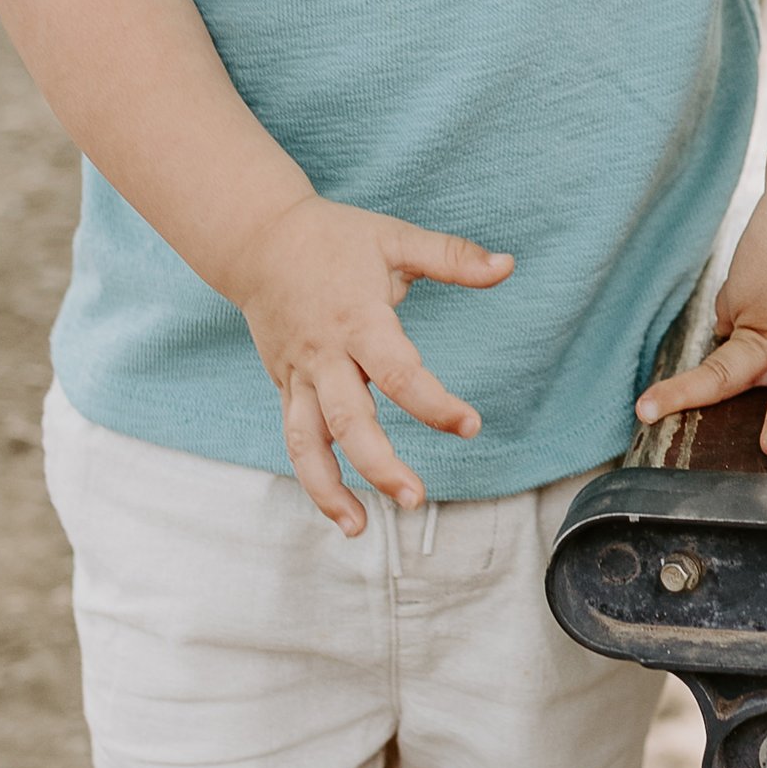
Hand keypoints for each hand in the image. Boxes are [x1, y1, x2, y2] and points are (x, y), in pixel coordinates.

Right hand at [232, 192, 512, 529]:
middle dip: (380, 464)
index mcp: (358, 320)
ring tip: (360, 529)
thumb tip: (509, 266)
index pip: (398, 372)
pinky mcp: (285, 386)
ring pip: (307, 442)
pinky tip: (341, 511)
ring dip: (329, 489)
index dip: (434, 404)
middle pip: (349, 421)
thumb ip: (453, 257)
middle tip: (416, 498)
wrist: (257, 239)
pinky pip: (296, 439)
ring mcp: (300, 375)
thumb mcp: (395, 238)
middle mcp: (325, 355)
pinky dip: (313, 478)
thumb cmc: (335, 238)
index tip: (470, 426)